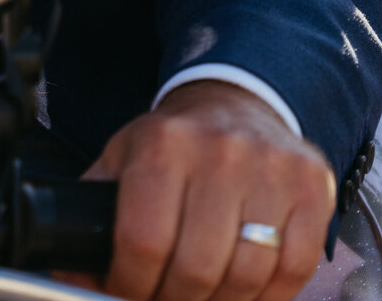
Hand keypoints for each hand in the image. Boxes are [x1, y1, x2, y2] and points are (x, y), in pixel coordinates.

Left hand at [87, 82, 334, 300]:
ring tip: (203, 293)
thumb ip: (95, 213)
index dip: (131, 285)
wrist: (235, 100)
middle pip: (195, 269)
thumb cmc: (175, 144)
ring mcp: (269, 167)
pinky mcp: (311, 185)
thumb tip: (71, 274)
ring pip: (245, 277)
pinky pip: (294, 269)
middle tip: (166, 297)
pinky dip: (269, 295)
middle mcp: (218, 150)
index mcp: (162, 143)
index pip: (143, 242)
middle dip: (174, 300)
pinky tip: (247, 286)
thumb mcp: (124, 158)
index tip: (127, 291)